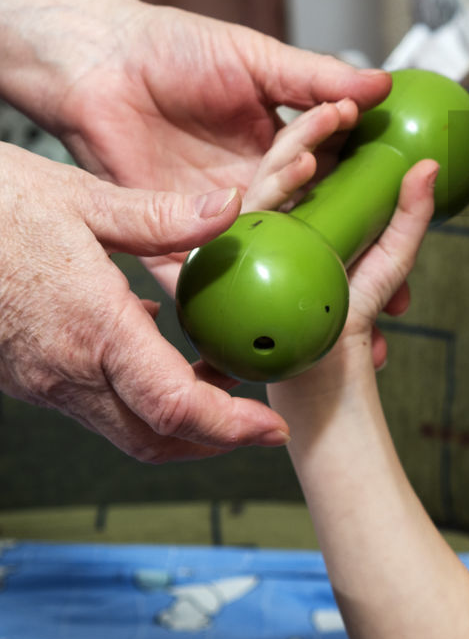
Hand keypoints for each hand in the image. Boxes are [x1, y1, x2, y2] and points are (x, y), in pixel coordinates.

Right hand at [0, 141, 289, 461]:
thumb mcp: (81, 197)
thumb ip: (162, 216)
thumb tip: (232, 208)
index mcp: (93, 329)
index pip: (174, 408)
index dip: (231, 429)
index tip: (272, 429)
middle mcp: (65, 370)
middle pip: (153, 438)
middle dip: (215, 441)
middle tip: (261, 422)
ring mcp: (41, 379)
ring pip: (123, 427)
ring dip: (179, 420)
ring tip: (224, 381)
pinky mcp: (26, 374)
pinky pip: (93, 402)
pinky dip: (140, 396)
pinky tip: (163, 349)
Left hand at [45, 4, 390, 291]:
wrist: (96, 60)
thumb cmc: (173, 47)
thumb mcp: (256, 58)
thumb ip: (315, 77)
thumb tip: (382, 86)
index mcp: (283, 149)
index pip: (340, 180)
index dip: (376, 203)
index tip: (415, 226)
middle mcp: (256, 188)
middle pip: (313, 229)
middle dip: (353, 261)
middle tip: (395, 294)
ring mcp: (216, 216)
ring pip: (269, 253)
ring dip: (303, 281)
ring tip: (338, 306)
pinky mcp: (170, 236)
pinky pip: (199, 277)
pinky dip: (224, 302)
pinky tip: (256, 329)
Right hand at [247, 102, 437, 378]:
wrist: (325, 385)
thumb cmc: (353, 320)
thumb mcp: (391, 261)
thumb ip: (409, 216)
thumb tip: (432, 165)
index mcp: (304, 211)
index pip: (310, 158)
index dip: (328, 128)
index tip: (353, 103)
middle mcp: (273, 223)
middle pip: (283, 165)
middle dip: (308, 135)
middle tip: (341, 107)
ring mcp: (249, 243)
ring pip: (263, 186)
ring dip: (290, 156)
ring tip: (321, 133)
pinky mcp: (229, 267)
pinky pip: (245, 225)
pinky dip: (272, 193)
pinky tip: (297, 170)